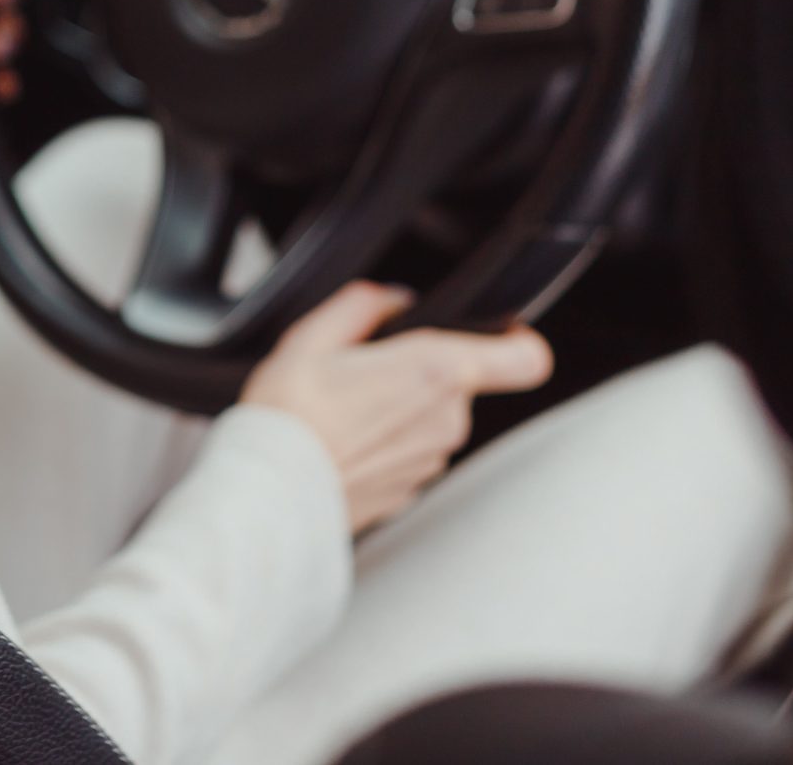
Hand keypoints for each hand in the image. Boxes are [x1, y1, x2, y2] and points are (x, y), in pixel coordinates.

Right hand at [240, 282, 553, 534]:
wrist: (267, 492)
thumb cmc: (288, 417)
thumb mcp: (312, 335)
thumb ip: (364, 304)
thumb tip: (390, 299)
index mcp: (434, 371)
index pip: (525, 358)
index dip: (516, 339)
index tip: (495, 331)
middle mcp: (446, 420)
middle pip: (462, 382)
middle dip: (422, 371)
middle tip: (364, 370)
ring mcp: (431, 460)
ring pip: (433, 418)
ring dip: (401, 409)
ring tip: (345, 409)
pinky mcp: (411, 490)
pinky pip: (411, 451)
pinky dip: (386, 442)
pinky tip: (343, 440)